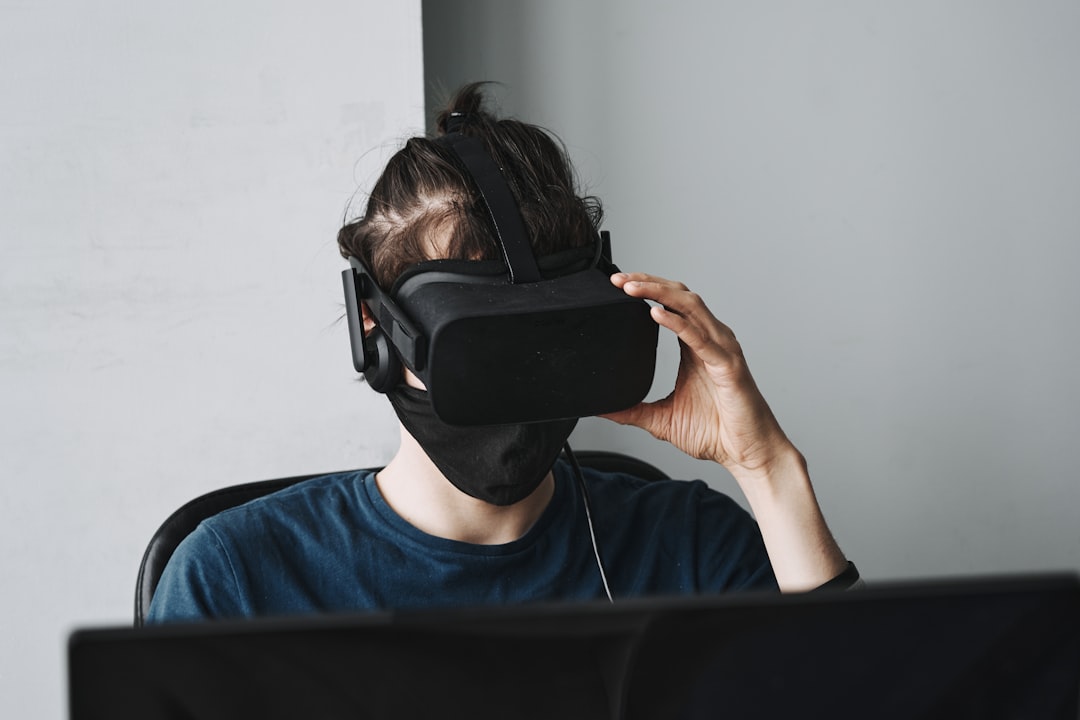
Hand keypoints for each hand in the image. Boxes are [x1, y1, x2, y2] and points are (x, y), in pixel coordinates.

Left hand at [603, 272, 796, 480]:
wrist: (747, 454)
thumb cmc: (716, 432)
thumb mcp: (662, 419)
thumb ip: (633, 410)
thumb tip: (603, 409)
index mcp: (695, 346)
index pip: (670, 304)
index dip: (646, 289)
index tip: (617, 284)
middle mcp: (710, 339)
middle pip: (679, 296)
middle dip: (648, 282)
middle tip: (617, 279)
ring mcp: (721, 349)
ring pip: (690, 306)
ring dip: (659, 293)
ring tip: (631, 287)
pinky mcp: (727, 366)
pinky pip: (699, 338)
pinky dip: (677, 324)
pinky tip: (657, 315)